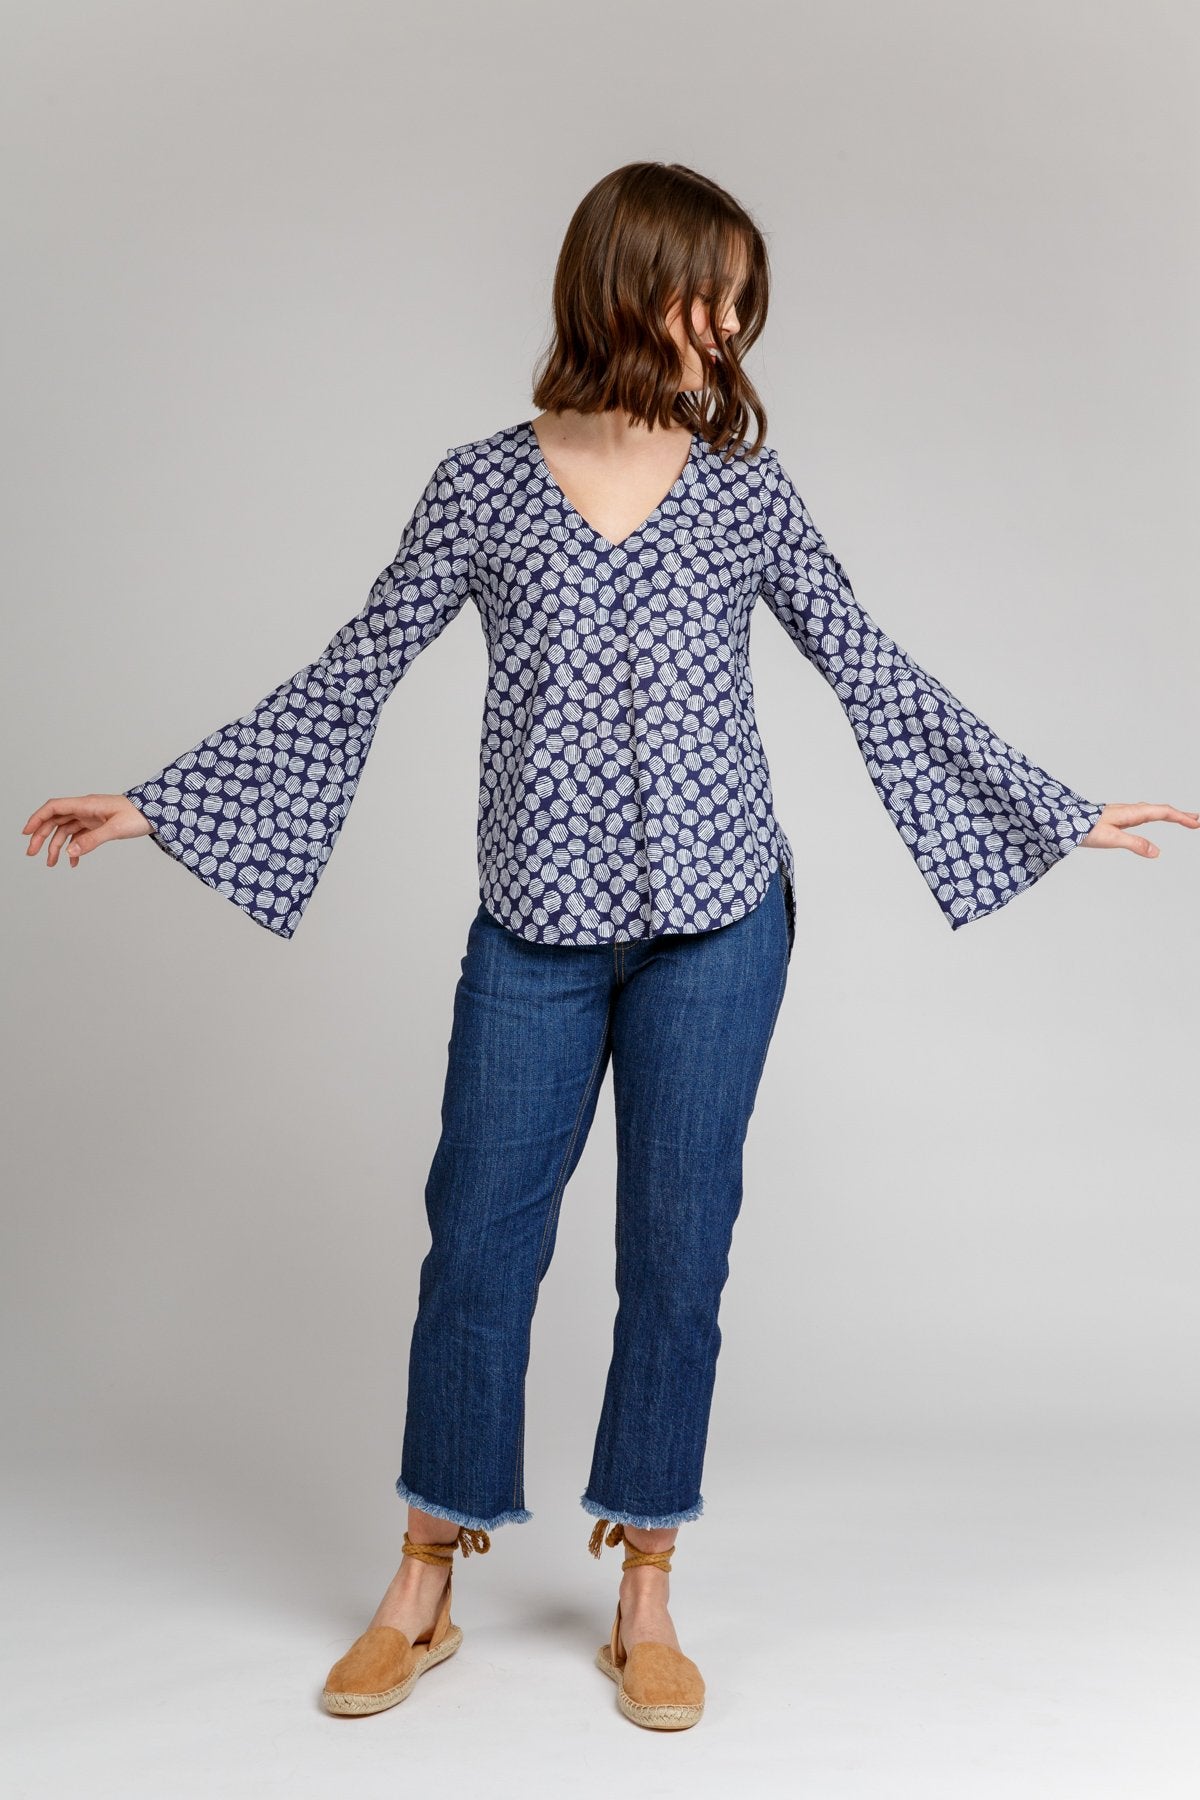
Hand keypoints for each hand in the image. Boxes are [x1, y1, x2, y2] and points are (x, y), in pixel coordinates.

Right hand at [21, 794, 152, 867]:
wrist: (159, 813)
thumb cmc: (140, 815)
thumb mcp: (116, 829)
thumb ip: (92, 840)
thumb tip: (69, 852)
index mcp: (87, 804)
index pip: (54, 808)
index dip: (37, 818)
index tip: (26, 833)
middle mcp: (86, 809)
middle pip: (56, 820)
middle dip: (42, 836)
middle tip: (32, 853)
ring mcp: (92, 817)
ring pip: (66, 830)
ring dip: (56, 846)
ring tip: (51, 863)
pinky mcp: (99, 825)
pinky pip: (80, 836)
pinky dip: (74, 848)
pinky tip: (73, 862)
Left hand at [1081, 802, 1199, 856]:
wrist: (1062, 821)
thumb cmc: (1083, 829)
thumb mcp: (1111, 839)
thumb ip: (1134, 843)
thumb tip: (1156, 852)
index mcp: (1130, 813)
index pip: (1162, 812)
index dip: (1180, 817)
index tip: (1196, 823)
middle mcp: (1129, 810)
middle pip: (1161, 810)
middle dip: (1180, 815)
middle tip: (1197, 820)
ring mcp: (1123, 812)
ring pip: (1152, 811)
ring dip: (1170, 814)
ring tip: (1183, 819)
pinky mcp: (1117, 817)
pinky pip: (1143, 814)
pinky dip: (1156, 815)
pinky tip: (1155, 818)